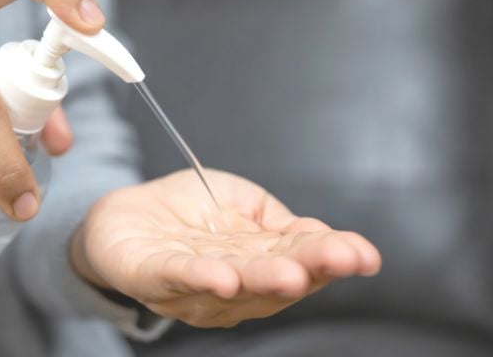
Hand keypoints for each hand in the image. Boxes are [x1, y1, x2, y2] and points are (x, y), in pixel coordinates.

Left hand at [71, 169, 381, 327]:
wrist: (127, 216)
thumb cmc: (191, 212)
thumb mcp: (243, 203)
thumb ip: (277, 222)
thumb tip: (317, 232)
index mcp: (261, 260)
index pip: (302, 258)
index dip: (334, 256)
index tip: (366, 254)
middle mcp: (235, 284)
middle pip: (276, 277)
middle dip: (310, 268)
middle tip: (342, 260)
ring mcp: (195, 288)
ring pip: (234, 284)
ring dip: (262, 279)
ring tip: (290, 274)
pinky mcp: (152, 277)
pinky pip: (178, 278)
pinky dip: (201, 279)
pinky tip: (222, 277)